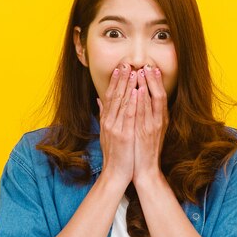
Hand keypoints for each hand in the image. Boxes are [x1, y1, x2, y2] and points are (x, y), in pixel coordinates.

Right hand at [96, 63, 137, 185]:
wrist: (116, 174)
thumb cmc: (114, 154)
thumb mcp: (106, 133)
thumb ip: (103, 114)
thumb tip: (99, 99)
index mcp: (106, 120)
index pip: (110, 96)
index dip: (115, 81)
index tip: (120, 67)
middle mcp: (109, 122)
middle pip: (115, 96)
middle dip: (121, 78)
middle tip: (127, 63)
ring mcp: (116, 128)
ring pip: (123, 102)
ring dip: (128, 85)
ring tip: (133, 71)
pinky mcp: (124, 135)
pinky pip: (129, 115)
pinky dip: (133, 102)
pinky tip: (137, 91)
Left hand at [132, 65, 168, 185]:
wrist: (145, 170)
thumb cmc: (142, 151)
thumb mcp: (144, 131)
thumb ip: (141, 116)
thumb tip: (136, 104)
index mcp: (159, 119)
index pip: (159, 95)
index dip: (155, 81)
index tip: (151, 68)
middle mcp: (159, 121)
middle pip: (158, 95)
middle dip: (153, 79)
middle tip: (148, 64)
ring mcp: (153, 126)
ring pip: (152, 101)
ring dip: (147, 85)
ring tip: (142, 70)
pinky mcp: (145, 133)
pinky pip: (144, 113)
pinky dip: (142, 100)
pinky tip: (139, 89)